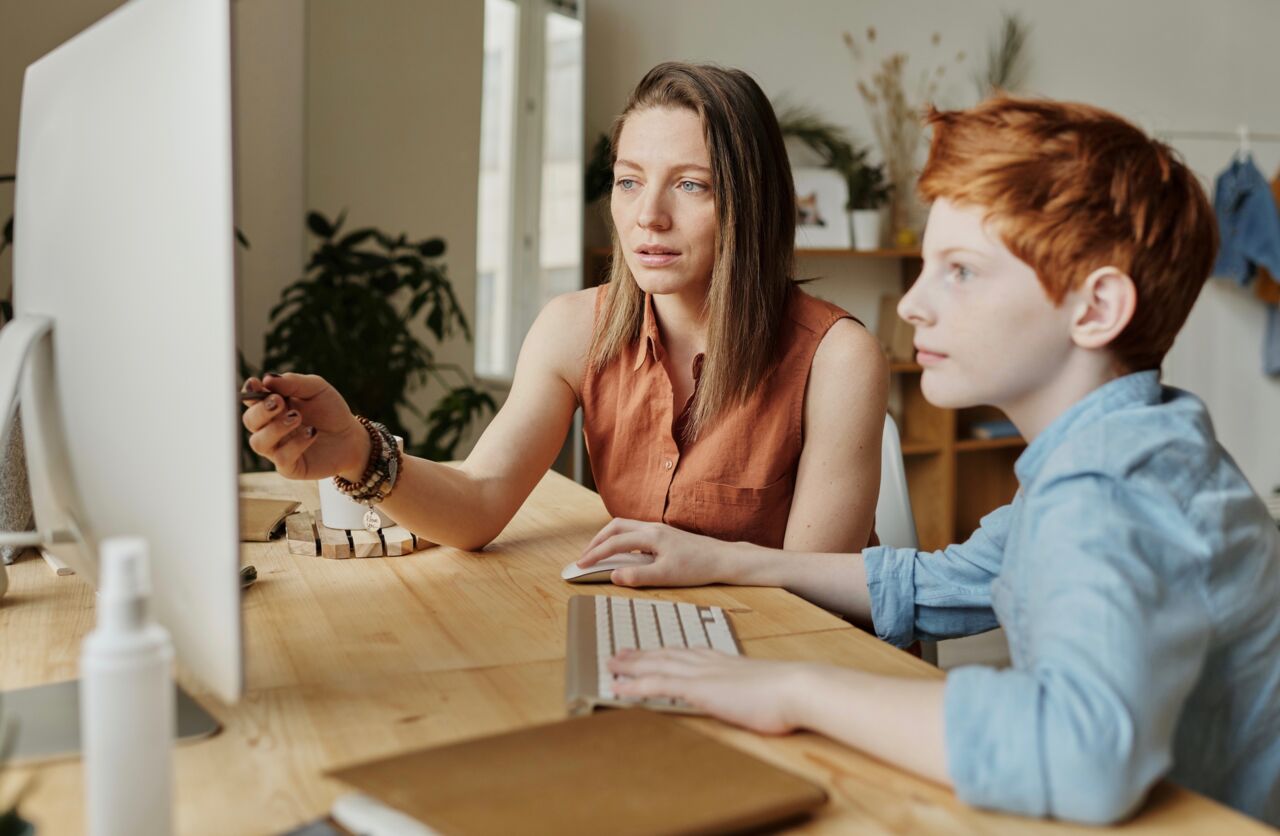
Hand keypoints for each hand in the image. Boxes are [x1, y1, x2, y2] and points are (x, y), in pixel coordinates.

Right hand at [240, 373, 368, 480]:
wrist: (351, 437)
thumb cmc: (330, 411)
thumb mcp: (317, 389)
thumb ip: (293, 382)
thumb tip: (267, 379)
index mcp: (272, 407)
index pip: (251, 400)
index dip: (249, 392)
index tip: (256, 384)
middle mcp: (269, 428)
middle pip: (249, 421)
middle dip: (261, 411)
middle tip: (280, 402)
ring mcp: (277, 449)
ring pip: (259, 443)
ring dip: (275, 428)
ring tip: (297, 417)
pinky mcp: (290, 467)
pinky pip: (281, 458)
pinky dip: (295, 444)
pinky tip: (312, 432)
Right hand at [577, 519, 741, 586]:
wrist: (723, 559)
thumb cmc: (698, 567)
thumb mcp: (666, 576)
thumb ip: (638, 576)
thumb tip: (614, 576)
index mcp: (651, 536)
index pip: (614, 542)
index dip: (594, 554)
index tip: (580, 565)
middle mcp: (653, 528)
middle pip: (615, 526)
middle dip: (597, 541)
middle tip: (585, 557)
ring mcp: (659, 529)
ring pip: (625, 527)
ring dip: (608, 538)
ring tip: (599, 554)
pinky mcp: (665, 535)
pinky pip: (635, 532)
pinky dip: (622, 539)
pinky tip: (624, 554)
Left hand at [609, 649, 810, 734]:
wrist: (796, 687)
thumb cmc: (789, 694)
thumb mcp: (766, 689)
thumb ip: (753, 690)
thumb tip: (756, 698)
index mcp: (725, 661)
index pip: (688, 653)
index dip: (666, 652)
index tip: (653, 650)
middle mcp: (709, 663)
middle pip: (667, 655)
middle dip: (642, 654)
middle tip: (620, 652)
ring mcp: (702, 674)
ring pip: (656, 666)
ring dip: (631, 665)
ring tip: (611, 664)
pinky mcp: (698, 689)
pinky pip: (657, 685)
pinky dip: (634, 685)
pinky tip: (618, 687)